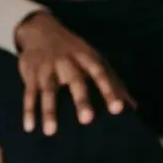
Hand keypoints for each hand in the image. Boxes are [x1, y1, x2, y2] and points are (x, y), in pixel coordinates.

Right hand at [14, 12, 133, 135]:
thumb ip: (114, 83)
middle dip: (81, 100)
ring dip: (49, 111)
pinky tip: (30, 127)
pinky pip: (29, 93)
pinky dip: (29, 110)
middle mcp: (67, 61)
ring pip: (48, 90)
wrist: (42, 31)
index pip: (101, 74)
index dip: (110, 90)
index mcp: (87, 57)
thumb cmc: (76, 52)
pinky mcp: (31, 74)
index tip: (119, 109)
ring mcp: (47, 67)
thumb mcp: (95, 60)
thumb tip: (133, 108)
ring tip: (51, 132)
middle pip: (75, 81)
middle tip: (87, 120)